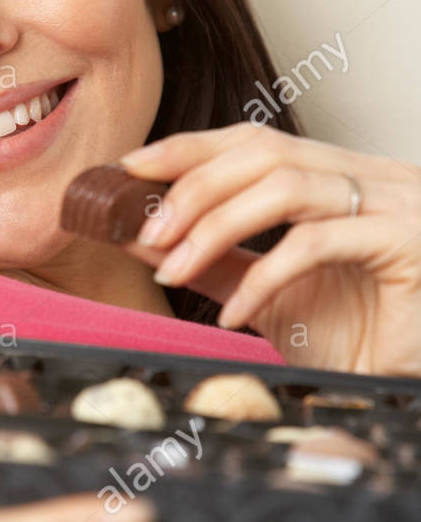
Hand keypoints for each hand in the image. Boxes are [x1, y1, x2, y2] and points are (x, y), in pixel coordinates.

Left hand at [120, 123, 420, 376]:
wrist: (409, 381)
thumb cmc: (357, 335)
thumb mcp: (269, 292)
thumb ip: (215, 261)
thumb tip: (143, 237)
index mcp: (339, 176)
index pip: (255, 140)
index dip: (190, 148)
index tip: (129, 168)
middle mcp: (371, 176)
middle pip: (265, 152)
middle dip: (194, 187)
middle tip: (145, 229)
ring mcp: (395, 202)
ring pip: (286, 188)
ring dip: (215, 226)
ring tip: (174, 269)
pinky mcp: (408, 241)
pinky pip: (314, 244)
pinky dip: (261, 277)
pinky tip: (232, 313)